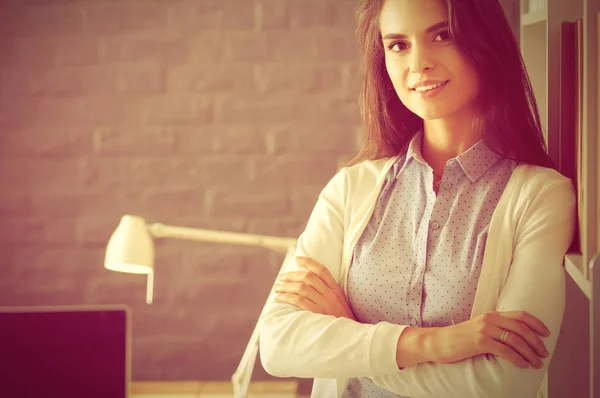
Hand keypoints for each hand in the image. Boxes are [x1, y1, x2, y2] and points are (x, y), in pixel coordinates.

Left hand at [273, 256, 355, 320]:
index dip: (308, 262)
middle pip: (308, 278)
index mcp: (336, 289)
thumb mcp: (340, 302)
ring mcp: (324, 304)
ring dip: (286, 286)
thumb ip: (328, 292)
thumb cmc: (342, 319)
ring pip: (302, 288)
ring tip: (277, 288)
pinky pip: (300, 302)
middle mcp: (330, 294)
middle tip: (282, 277)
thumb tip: (309, 283)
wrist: (350, 335)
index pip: (322, 270)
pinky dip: (288, 297)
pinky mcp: (318, 314)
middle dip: (292, 275)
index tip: (297, 259)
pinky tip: (281, 297)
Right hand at [431, 311, 550, 368]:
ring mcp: (485, 330)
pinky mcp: (480, 342)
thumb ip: (495, 329)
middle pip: (521, 328)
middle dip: (536, 342)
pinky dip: (518, 359)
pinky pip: (505, 351)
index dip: (536, 323)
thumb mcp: (478, 328)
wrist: (439, 342)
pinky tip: (523, 365)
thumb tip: (514, 338)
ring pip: (516, 340)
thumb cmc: (459, 339)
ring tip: (536, 363)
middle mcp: (490, 320)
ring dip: (530, 353)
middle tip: (544, 353)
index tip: (546, 333)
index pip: (520, 315)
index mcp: (491, 315)